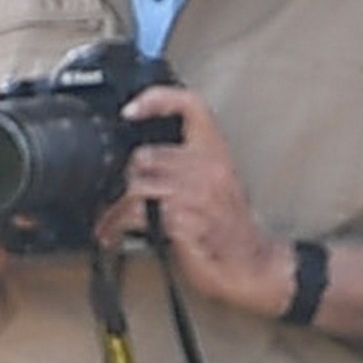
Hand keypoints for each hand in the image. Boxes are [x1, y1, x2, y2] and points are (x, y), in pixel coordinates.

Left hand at [99, 83, 294, 315]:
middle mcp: (209, 167)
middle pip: (146, 155)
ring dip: (115, 209)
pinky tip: (116, 233)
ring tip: (108, 220)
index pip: (191, 105)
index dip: (158, 99)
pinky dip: (121, 227)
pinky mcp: (185, 220)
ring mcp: (198, 194)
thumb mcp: (216, 184)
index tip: (130, 110)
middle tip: (117, 196)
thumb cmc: (231, 228)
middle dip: (126, 180)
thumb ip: (185, 165)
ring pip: (137, 187)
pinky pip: (139, 215)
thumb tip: (142, 161)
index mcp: (217, 151)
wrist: (253, 264)